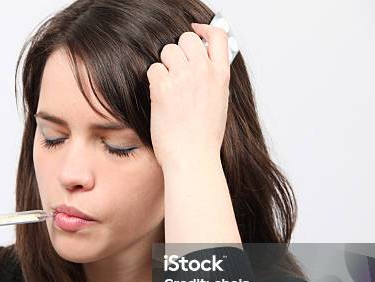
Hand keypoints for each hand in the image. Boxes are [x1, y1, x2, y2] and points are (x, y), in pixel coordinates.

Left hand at [146, 23, 230, 171]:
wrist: (193, 158)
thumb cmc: (204, 139)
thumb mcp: (219, 103)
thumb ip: (212, 80)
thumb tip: (202, 66)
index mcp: (221, 75)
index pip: (218, 34)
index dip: (204, 29)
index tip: (195, 32)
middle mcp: (204, 72)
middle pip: (186, 39)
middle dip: (177, 52)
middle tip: (175, 71)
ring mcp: (183, 78)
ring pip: (167, 51)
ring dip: (164, 67)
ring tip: (167, 89)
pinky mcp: (163, 87)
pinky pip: (153, 70)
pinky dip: (153, 82)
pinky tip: (159, 99)